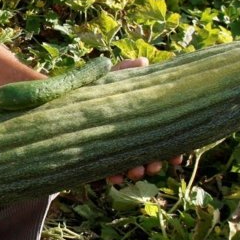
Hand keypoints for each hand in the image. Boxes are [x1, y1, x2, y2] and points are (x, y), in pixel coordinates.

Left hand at [104, 57, 184, 184]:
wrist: (62, 100)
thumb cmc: (96, 87)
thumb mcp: (111, 78)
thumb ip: (126, 70)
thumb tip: (144, 62)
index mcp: (141, 121)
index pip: (162, 137)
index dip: (173, 149)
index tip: (177, 155)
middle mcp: (130, 136)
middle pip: (149, 155)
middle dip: (154, 163)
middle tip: (153, 166)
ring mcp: (115, 148)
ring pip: (131, 166)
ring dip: (136, 171)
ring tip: (135, 172)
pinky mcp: (98, 156)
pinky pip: (107, 171)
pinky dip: (112, 175)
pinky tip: (113, 177)